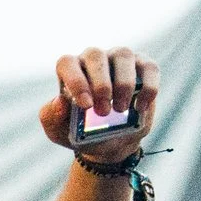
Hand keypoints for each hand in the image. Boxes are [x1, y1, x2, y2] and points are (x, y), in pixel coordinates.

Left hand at [37, 46, 159, 162]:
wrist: (108, 145)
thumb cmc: (80, 133)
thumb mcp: (58, 131)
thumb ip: (51, 117)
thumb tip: (59, 101)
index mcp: (70, 71)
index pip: (67, 63)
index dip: (76, 81)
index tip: (86, 106)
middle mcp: (94, 60)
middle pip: (95, 55)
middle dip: (100, 84)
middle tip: (103, 112)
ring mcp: (119, 61)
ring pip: (123, 55)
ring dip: (123, 83)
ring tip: (120, 109)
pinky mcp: (143, 68)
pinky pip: (149, 67)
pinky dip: (148, 87)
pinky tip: (140, 107)